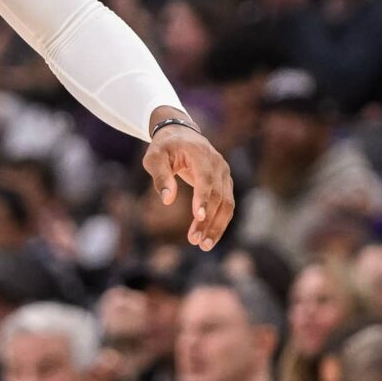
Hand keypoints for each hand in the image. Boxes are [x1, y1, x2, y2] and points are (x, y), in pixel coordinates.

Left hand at [142, 114, 234, 250]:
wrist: (181, 135)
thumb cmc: (164, 147)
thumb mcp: (154, 157)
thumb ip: (160, 176)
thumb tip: (167, 200)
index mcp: (201, 154)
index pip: (206, 179)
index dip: (203, 198)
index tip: (197, 217)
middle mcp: (218, 164)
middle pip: (218, 196)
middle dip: (208, 220)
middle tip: (195, 240)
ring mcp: (224, 174)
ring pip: (227, 204)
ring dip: (216, 225)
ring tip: (202, 245)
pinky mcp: (225, 183)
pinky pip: (226, 206)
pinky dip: (219, 221)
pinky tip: (208, 236)